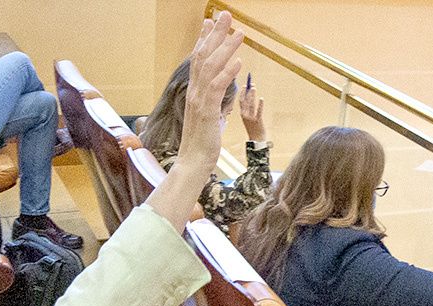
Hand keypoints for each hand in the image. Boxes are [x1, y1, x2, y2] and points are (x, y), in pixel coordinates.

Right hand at [145, 11, 243, 231]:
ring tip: (240, 33)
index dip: (205, 39)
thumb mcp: (208, 119)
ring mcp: (199, 102)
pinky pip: (217, 88)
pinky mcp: (207, 112)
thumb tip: (219, 97)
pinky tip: (238, 62)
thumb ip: (212, 104)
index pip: (198, 61)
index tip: (211, 22)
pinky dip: (227, 73)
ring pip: (211, 68)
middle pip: (204, 57)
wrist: (193, 164)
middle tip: (227, 15)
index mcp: (194, 94)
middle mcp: (194, 93)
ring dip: (226, 49)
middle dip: (216, 35)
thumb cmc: (201, 145)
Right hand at [240, 79, 266, 142]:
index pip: (241, 101)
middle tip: (251, 83)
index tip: (245, 85)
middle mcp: (245, 115)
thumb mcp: (248, 118)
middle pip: (245, 100)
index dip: (243, 92)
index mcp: (242, 114)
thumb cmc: (253, 128)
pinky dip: (260, 104)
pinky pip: (259, 110)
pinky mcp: (258, 120)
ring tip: (254, 87)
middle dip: (248, 91)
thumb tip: (250, 98)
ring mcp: (251, 117)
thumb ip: (248, 109)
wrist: (256, 139)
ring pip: (251, 104)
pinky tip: (261, 98)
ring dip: (252, 95)